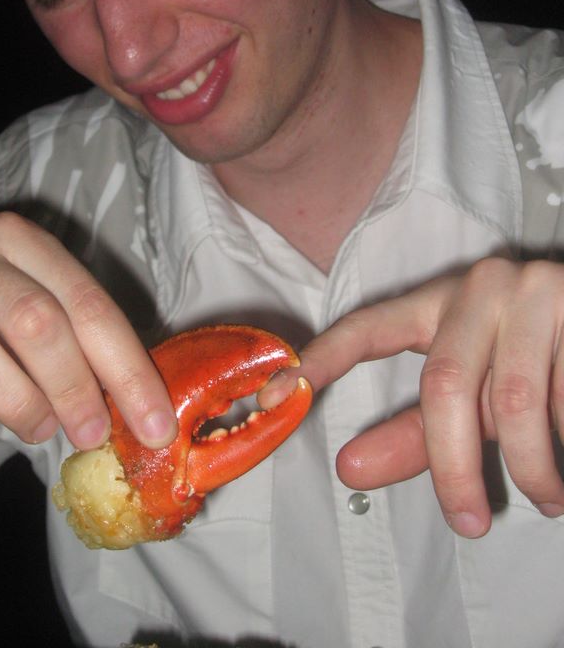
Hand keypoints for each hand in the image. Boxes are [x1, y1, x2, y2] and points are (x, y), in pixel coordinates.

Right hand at [0, 212, 176, 451]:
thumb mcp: (28, 293)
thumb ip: (75, 333)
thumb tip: (135, 406)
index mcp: (18, 239)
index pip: (85, 301)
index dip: (125, 367)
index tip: (154, 425)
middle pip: (31, 319)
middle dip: (73, 386)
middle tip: (91, 434)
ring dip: (14, 400)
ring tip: (38, 430)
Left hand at [261, 258, 563, 536]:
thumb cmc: (535, 363)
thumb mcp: (475, 395)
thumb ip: (416, 432)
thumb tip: (348, 470)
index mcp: (438, 302)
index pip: (367, 327)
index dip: (320, 360)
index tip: (272, 396)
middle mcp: (479, 288)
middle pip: (441, 384)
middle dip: (452, 465)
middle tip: (468, 520)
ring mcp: (531, 292)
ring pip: (514, 400)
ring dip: (529, 465)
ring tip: (549, 498)